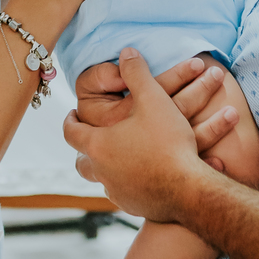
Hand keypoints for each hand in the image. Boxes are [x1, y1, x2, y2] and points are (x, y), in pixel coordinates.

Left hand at [63, 47, 213, 221]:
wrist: (188, 188)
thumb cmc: (168, 142)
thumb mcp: (153, 99)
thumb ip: (137, 73)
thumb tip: (126, 51)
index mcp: (97, 145)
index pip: (71, 131)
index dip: (70, 120)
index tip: (71, 114)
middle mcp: (101, 172)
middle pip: (81, 162)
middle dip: (84, 149)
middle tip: (90, 140)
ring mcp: (117, 192)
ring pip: (102, 180)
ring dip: (106, 167)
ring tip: (116, 157)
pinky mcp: (135, 206)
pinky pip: (124, 194)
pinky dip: (127, 183)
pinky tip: (140, 177)